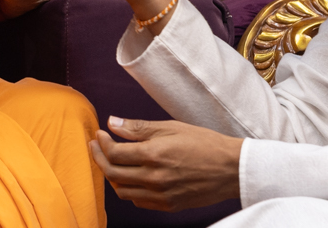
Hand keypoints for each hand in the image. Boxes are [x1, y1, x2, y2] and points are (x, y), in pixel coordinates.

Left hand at [91, 117, 242, 210]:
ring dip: (112, 175)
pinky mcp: (168, 205)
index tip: (100, 133)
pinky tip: (130, 177)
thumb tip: (112, 123)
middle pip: (113, 173)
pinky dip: (129, 190)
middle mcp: (154, 178)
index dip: (101, 143)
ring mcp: (160, 195)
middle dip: (99, 158)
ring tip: (111, 161)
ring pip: (122, 191)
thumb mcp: (170, 127)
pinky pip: (138, 202)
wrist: (231, 168)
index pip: (114, 153)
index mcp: (153, 155)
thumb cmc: (203, 143)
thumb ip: (138, 128)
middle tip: (96, 146)